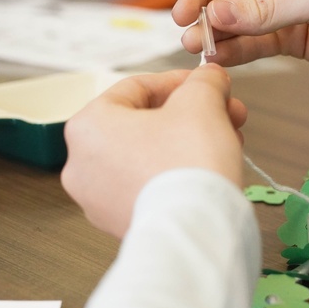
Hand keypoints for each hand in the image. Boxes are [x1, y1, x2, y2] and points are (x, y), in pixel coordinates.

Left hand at [61, 65, 246, 237]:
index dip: (181, 81)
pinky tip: (207, 172)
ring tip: (226, 143)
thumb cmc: (189, 164)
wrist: (196, 231)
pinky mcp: (121, 223)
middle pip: (145, 124)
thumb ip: (204, 82)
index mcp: (88, 125)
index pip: (137, 88)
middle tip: (225, 114)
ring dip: (188, 143)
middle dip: (192, 115)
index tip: (208, 84)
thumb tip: (210, 76)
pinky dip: (177, 174)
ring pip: (148, 156)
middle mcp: (82, 164)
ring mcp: (99, 200)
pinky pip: (149, 187)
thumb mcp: (202, 103)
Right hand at [172, 0, 308, 91]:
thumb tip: (215, 18)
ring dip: (211, 24)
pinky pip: (251, 40)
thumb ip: (267, 10)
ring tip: (192, 42)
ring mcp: (284, 3)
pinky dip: (232, 48)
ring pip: (233, 9)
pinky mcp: (290, 37)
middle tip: (185, 15)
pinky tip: (214, 57)